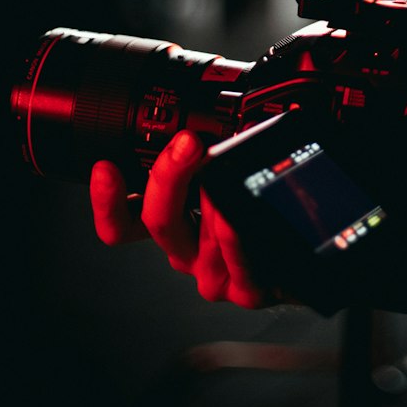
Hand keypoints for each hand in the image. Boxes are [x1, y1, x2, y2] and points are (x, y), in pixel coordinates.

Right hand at [89, 131, 270, 307]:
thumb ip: (203, 152)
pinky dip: (236, 237)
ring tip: (228, 169)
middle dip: (169, 176)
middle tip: (187, 144)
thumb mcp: (220, 174)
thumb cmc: (255, 211)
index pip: (121, 223)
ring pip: (202, 237)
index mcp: (170, 224)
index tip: (106, 168)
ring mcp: (213, 272)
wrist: (300, 250)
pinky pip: (237, 263)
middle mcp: (184, 250)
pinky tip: (238, 217)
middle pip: (158, 220)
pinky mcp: (246, 289)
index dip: (106, 201)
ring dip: (214, 198)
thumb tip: (200, 117)